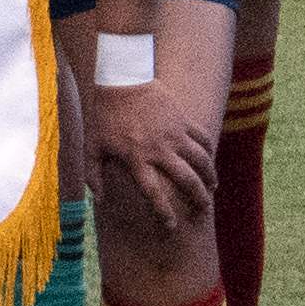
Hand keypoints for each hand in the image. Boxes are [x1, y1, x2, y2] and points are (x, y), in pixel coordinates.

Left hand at [85, 75, 215, 228]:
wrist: (120, 80)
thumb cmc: (103, 115)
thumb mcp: (92, 145)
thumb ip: (93, 174)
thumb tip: (99, 201)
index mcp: (136, 157)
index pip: (154, 193)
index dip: (164, 212)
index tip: (172, 225)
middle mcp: (158, 148)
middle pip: (186, 180)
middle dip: (198, 198)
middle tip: (203, 209)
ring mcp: (174, 133)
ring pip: (201, 161)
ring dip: (210, 177)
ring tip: (212, 188)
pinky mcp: (183, 119)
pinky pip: (203, 139)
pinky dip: (209, 152)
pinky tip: (210, 162)